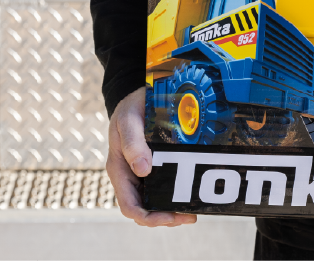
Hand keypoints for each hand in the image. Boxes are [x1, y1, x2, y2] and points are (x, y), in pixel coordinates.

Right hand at [106, 87, 196, 226]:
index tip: (169, 217)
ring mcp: (142, 171)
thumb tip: (144, 170)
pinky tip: (191, 190)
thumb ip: (132, 143)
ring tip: (194, 209)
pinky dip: (177, 192)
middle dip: (165, 217)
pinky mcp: (155, 164)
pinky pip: (164, 185)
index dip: (148, 217)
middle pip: (144, 208)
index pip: (129, 206)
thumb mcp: (127, 121)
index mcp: (119, 170)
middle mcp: (130, 175)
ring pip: (155, 200)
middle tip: (190, 216)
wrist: (138, 96)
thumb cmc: (130, 108)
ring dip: (172, 208)